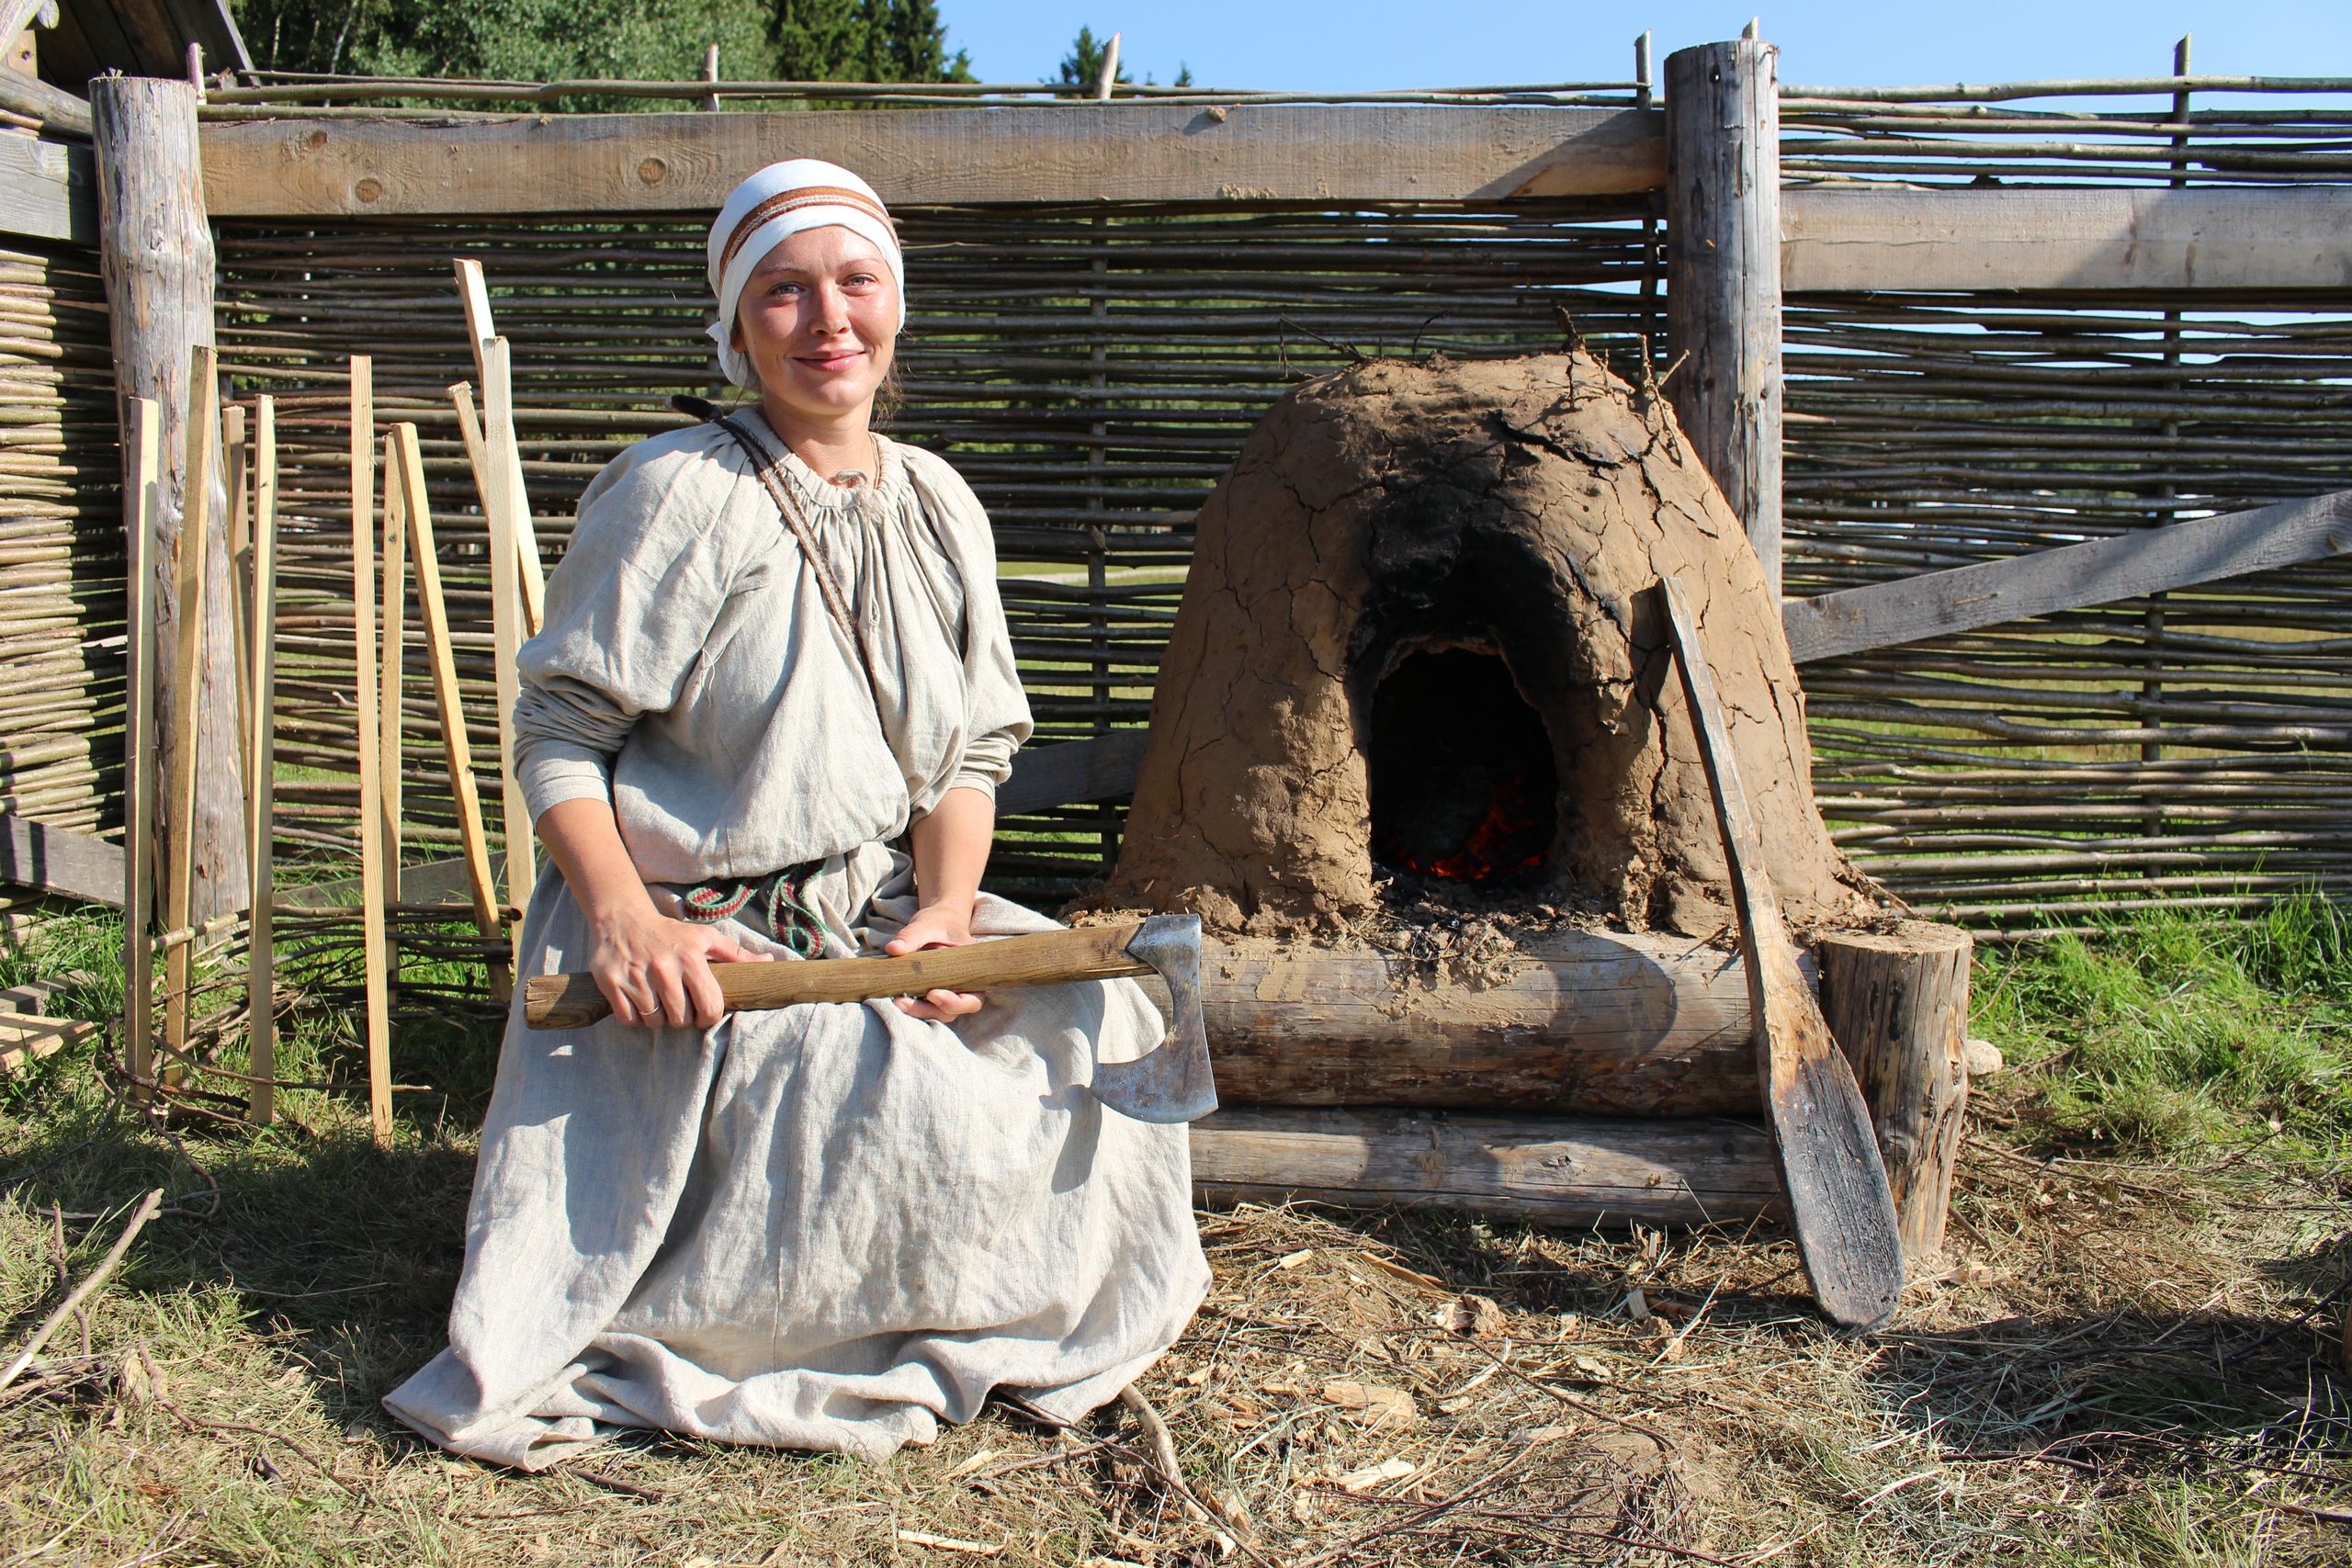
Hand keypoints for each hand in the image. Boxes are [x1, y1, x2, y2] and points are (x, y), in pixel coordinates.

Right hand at [588, 904, 769, 1029]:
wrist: (622, 919)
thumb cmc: (670, 933)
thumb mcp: (705, 938)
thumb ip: (737, 955)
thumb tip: (770, 962)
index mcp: (691, 958)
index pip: (710, 1008)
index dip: (709, 1017)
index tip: (703, 1014)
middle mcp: (664, 967)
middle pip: (681, 1019)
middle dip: (682, 1017)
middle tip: (677, 1004)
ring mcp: (636, 976)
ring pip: (655, 1022)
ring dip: (658, 1018)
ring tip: (657, 1000)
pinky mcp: (611, 983)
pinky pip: (629, 1020)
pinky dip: (635, 1018)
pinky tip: (639, 1002)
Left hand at [884, 901, 984, 1020]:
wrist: (938, 921)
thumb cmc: (940, 922)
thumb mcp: (927, 924)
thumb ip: (911, 935)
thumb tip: (893, 948)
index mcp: (972, 971)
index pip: (972, 999)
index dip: (955, 1003)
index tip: (932, 994)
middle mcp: (963, 986)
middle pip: (952, 1012)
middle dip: (928, 1010)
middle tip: (903, 1002)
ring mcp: (947, 991)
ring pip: (937, 1012)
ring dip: (918, 1011)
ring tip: (897, 1001)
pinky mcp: (932, 992)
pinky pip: (925, 1005)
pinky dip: (912, 1005)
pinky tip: (896, 997)